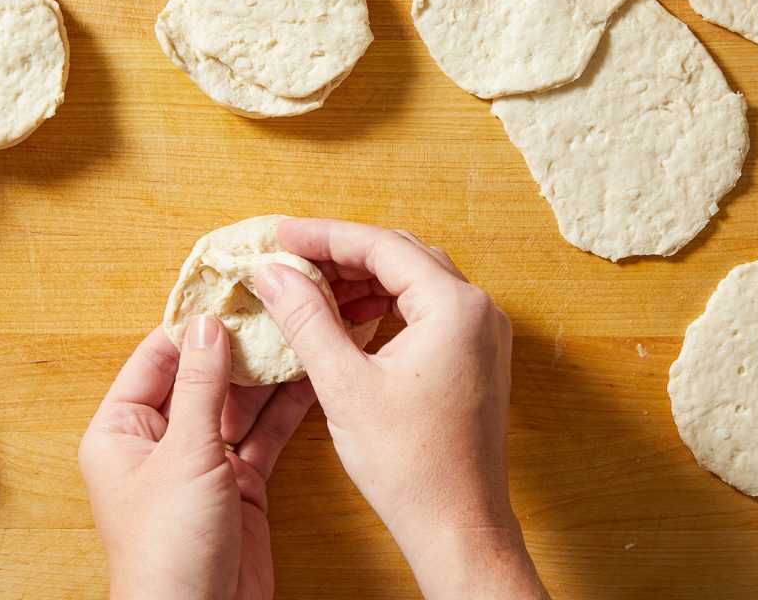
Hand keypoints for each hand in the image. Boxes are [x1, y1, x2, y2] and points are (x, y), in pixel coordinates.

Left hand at [79, 317, 316, 599]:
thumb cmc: (168, 549)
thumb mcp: (185, 455)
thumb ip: (200, 386)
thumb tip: (208, 323)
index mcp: (121, 429)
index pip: (159, 356)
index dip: (196, 322)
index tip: (233, 289)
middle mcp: (159, 440)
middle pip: (202, 375)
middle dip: (240, 343)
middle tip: (278, 303)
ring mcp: (202, 461)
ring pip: (238, 402)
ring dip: (269, 372)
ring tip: (303, 328)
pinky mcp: (239, 483)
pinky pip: (263, 433)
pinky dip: (285, 408)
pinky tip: (310, 376)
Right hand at [253, 219, 549, 599]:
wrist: (457, 525)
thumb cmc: (411, 465)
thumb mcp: (344, 384)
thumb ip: (307, 319)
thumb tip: (275, 274)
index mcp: (454, 307)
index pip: (382, 245)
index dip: (326, 236)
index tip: (283, 234)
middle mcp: (478, 311)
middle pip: (402, 255)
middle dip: (344, 254)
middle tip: (292, 257)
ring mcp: (482, 334)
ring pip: (415, 281)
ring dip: (364, 280)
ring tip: (313, 288)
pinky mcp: (475, 357)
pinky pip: (427, 310)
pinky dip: (386, 306)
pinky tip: (350, 320)